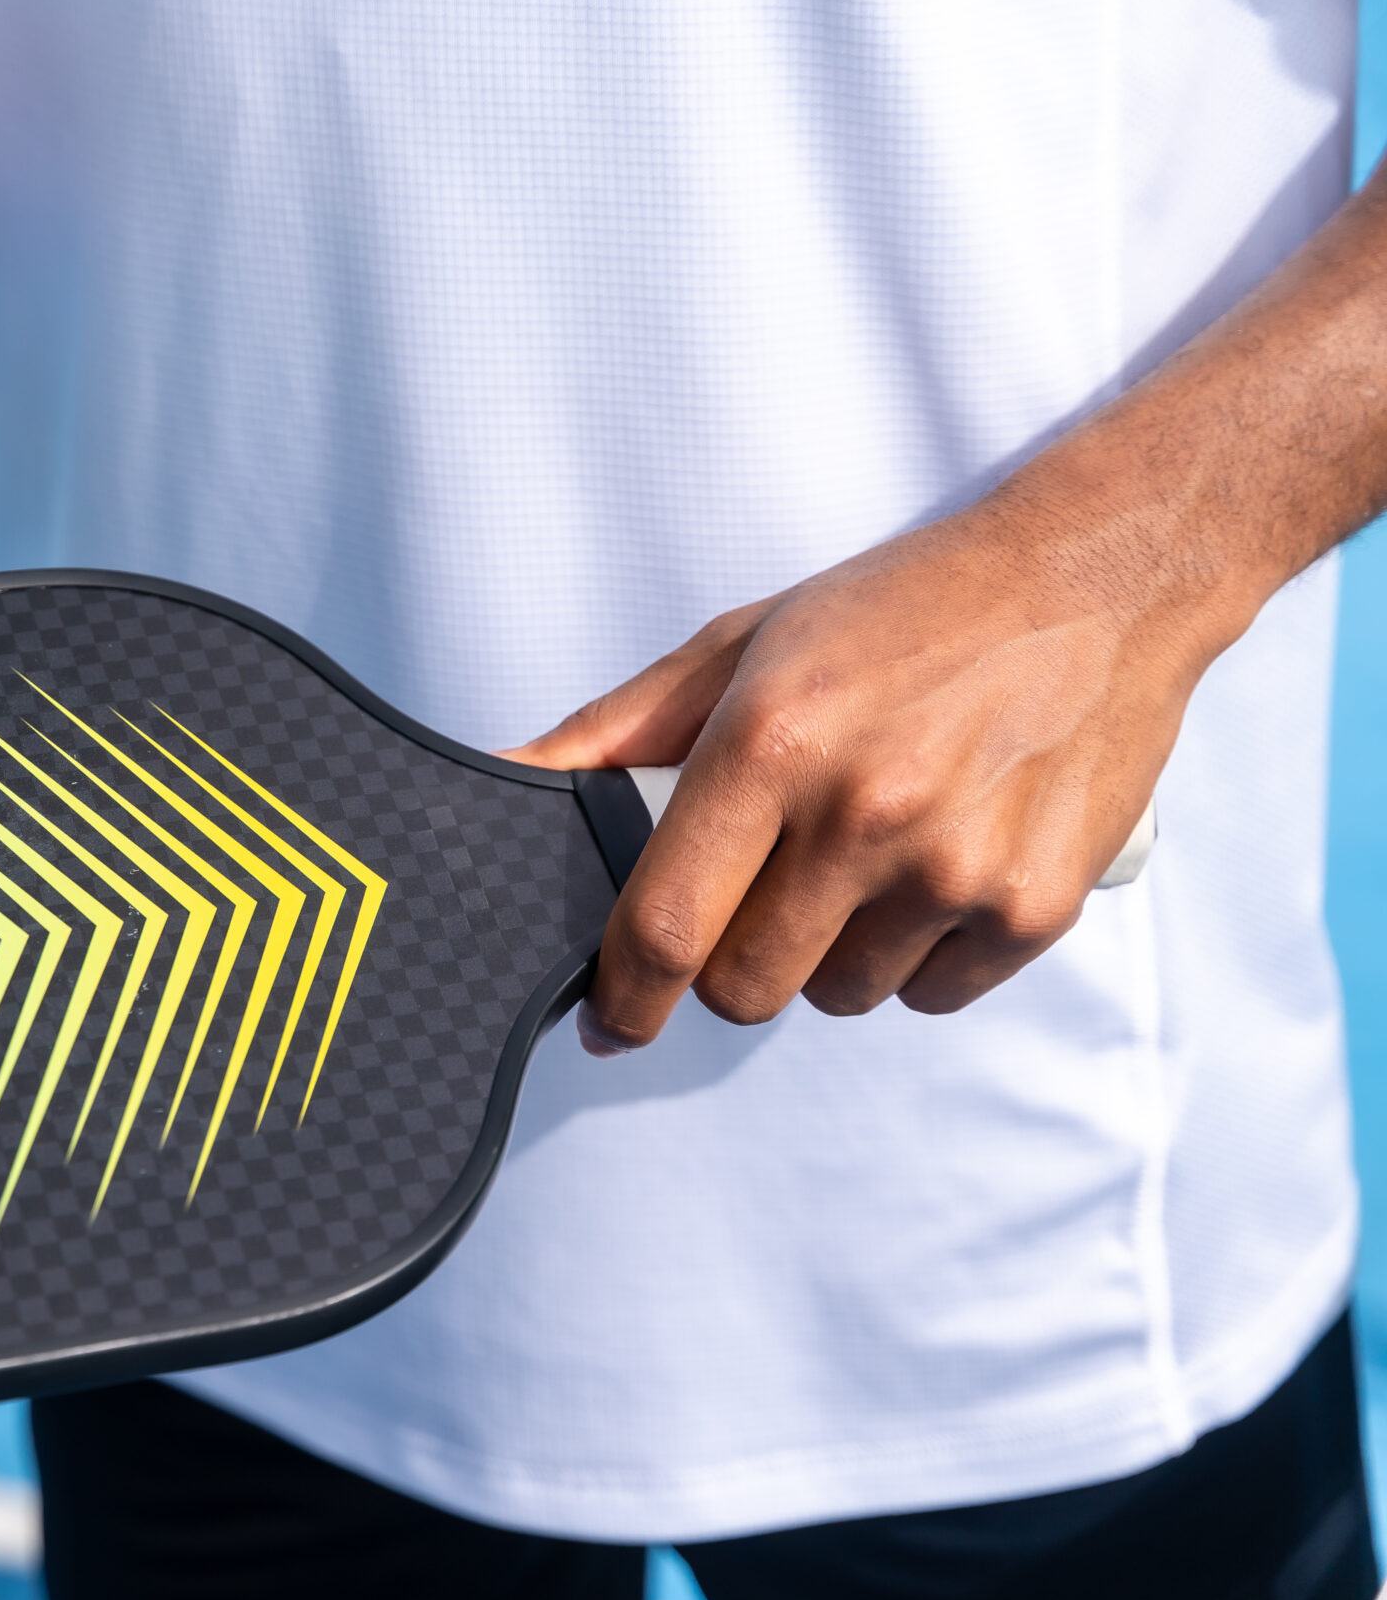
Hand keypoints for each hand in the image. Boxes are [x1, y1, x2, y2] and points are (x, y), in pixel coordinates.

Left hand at [507, 494, 1199, 1053]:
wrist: (1100, 580)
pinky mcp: (1036, 907)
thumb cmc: (900, 611)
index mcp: (773, 744)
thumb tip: (500, 778)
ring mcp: (956, 868)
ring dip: (829, 954)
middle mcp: (864, 813)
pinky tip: (938, 864)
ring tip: (866, 853)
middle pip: (745, 988)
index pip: (664, 927)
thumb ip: (613, 732)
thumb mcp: (739, 644)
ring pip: (838, 996)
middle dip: (730, 963)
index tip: (610, 1019)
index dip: (624, 996)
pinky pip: (931, 995)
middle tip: (763, 891)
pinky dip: (918, 956)